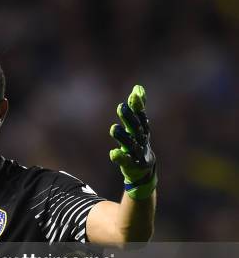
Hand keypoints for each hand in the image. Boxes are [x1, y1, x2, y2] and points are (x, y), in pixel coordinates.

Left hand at [109, 85, 156, 199]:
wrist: (144, 169)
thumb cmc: (138, 143)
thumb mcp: (139, 126)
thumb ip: (138, 108)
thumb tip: (137, 88)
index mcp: (142, 130)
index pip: (141, 116)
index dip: (138, 106)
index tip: (133, 95)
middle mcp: (141, 141)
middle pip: (136, 128)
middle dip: (129, 118)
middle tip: (120, 107)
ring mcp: (137, 154)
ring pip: (131, 145)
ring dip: (123, 136)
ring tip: (113, 128)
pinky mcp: (131, 166)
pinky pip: (126, 161)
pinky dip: (120, 158)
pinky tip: (113, 153)